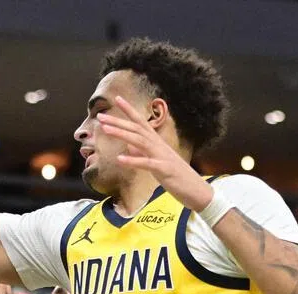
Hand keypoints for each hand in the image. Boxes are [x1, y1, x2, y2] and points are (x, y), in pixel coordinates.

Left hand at [97, 96, 213, 211]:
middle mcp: (159, 145)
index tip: (117, 98)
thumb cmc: (176, 177)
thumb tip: (129, 147)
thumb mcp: (155, 163)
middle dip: (118, 121)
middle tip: (100, 116)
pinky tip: (119, 159)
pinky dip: (133, 160)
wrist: (196, 190)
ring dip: (122, 134)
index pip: (141, 123)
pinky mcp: (164, 170)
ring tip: (105, 130)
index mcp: (157, 143)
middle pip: (136, 129)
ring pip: (139, 141)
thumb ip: (142, 154)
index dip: (129, 110)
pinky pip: (147, 164)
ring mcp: (162, 156)